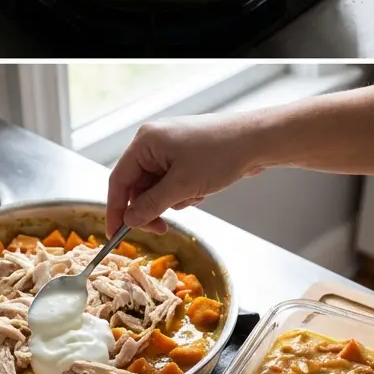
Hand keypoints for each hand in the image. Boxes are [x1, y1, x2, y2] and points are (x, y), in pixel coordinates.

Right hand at [106, 114, 266, 233]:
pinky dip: (182, 192)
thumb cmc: (221, 153)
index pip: (119, 180)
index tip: (116, 233)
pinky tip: (201, 190)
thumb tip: (130, 220)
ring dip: (171, 200)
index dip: (116, 209)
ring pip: (155, 187)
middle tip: (162, 228)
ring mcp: (168, 148)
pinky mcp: (183, 155)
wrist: (257, 140)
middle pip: (137, 185)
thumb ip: (151, 205)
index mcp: (145, 142)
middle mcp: (152, 142)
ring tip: (194, 195)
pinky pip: (171, 182)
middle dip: (151, 207)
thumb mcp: (182, 186)